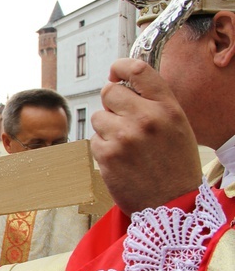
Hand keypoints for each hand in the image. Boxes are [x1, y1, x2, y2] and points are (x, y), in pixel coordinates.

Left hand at [91, 58, 201, 214]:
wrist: (171, 204)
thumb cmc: (174, 165)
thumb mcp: (176, 126)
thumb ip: (153, 102)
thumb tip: (119, 82)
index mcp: (167, 107)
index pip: (138, 69)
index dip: (120, 66)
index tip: (115, 72)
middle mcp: (145, 118)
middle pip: (109, 91)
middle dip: (111, 104)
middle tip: (123, 120)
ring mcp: (124, 136)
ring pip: (98, 117)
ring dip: (107, 129)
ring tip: (126, 146)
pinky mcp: (107, 154)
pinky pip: (94, 140)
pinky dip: (103, 148)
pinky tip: (121, 160)